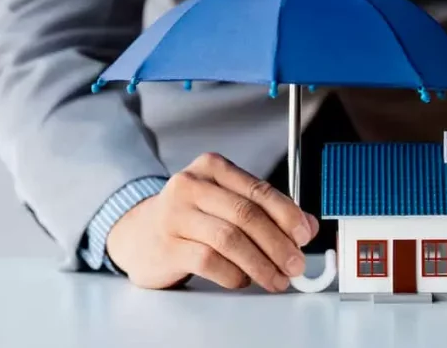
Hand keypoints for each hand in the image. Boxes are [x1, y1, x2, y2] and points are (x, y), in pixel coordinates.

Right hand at [106, 153, 319, 291]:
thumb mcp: (226, 204)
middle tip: (295, 265)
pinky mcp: (167, 244)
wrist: (139, 233)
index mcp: (212, 168)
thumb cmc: (190, 217)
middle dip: (277, 244)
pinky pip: (209, 261)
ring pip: (229, 239)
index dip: (287, 214)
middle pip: (245, 215)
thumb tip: (307, 227)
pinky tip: (243, 279)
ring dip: (260, 264)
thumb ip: (267, 211)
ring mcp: (175, 214)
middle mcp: (190, 185)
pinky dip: (233, 274)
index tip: (304, 235)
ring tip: (275, 278)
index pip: (258, 189)